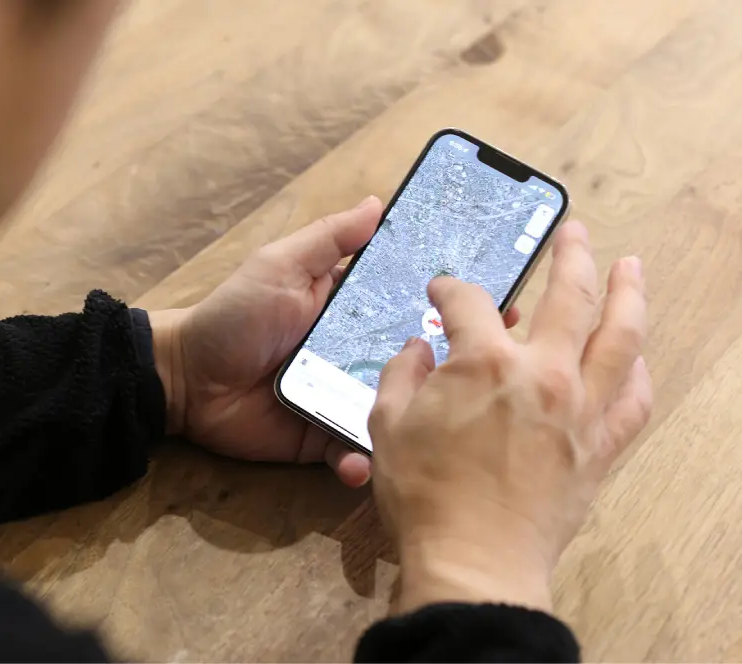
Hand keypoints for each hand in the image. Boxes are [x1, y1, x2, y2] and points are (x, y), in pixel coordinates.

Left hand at [151, 197, 519, 487]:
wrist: (187, 380)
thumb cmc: (234, 315)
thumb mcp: (280, 267)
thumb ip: (329, 240)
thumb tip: (378, 202)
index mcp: (353, 311)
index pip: (413, 304)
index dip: (455, 305)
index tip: (502, 303)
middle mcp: (358, 355)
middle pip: (417, 362)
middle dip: (456, 367)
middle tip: (499, 371)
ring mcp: (342, 399)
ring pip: (395, 413)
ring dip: (419, 423)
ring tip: (444, 432)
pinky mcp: (321, 439)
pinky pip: (351, 452)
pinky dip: (359, 462)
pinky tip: (361, 463)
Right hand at [368, 221, 651, 612]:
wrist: (475, 561)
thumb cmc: (425, 495)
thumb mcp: (386, 425)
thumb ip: (402, 374)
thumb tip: (420, 349)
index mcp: (484, 362)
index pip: (467, 302)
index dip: (448, 288)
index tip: (440, 290)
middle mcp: (543, 373)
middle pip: (568, 296)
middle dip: (570, 255)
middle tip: (574, 231)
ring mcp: (581, 408)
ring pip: (620, 337)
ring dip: (628, 294)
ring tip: (632, 267)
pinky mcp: (601, 446)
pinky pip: (634, 400)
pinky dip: (637, 372)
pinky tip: (636, 358)